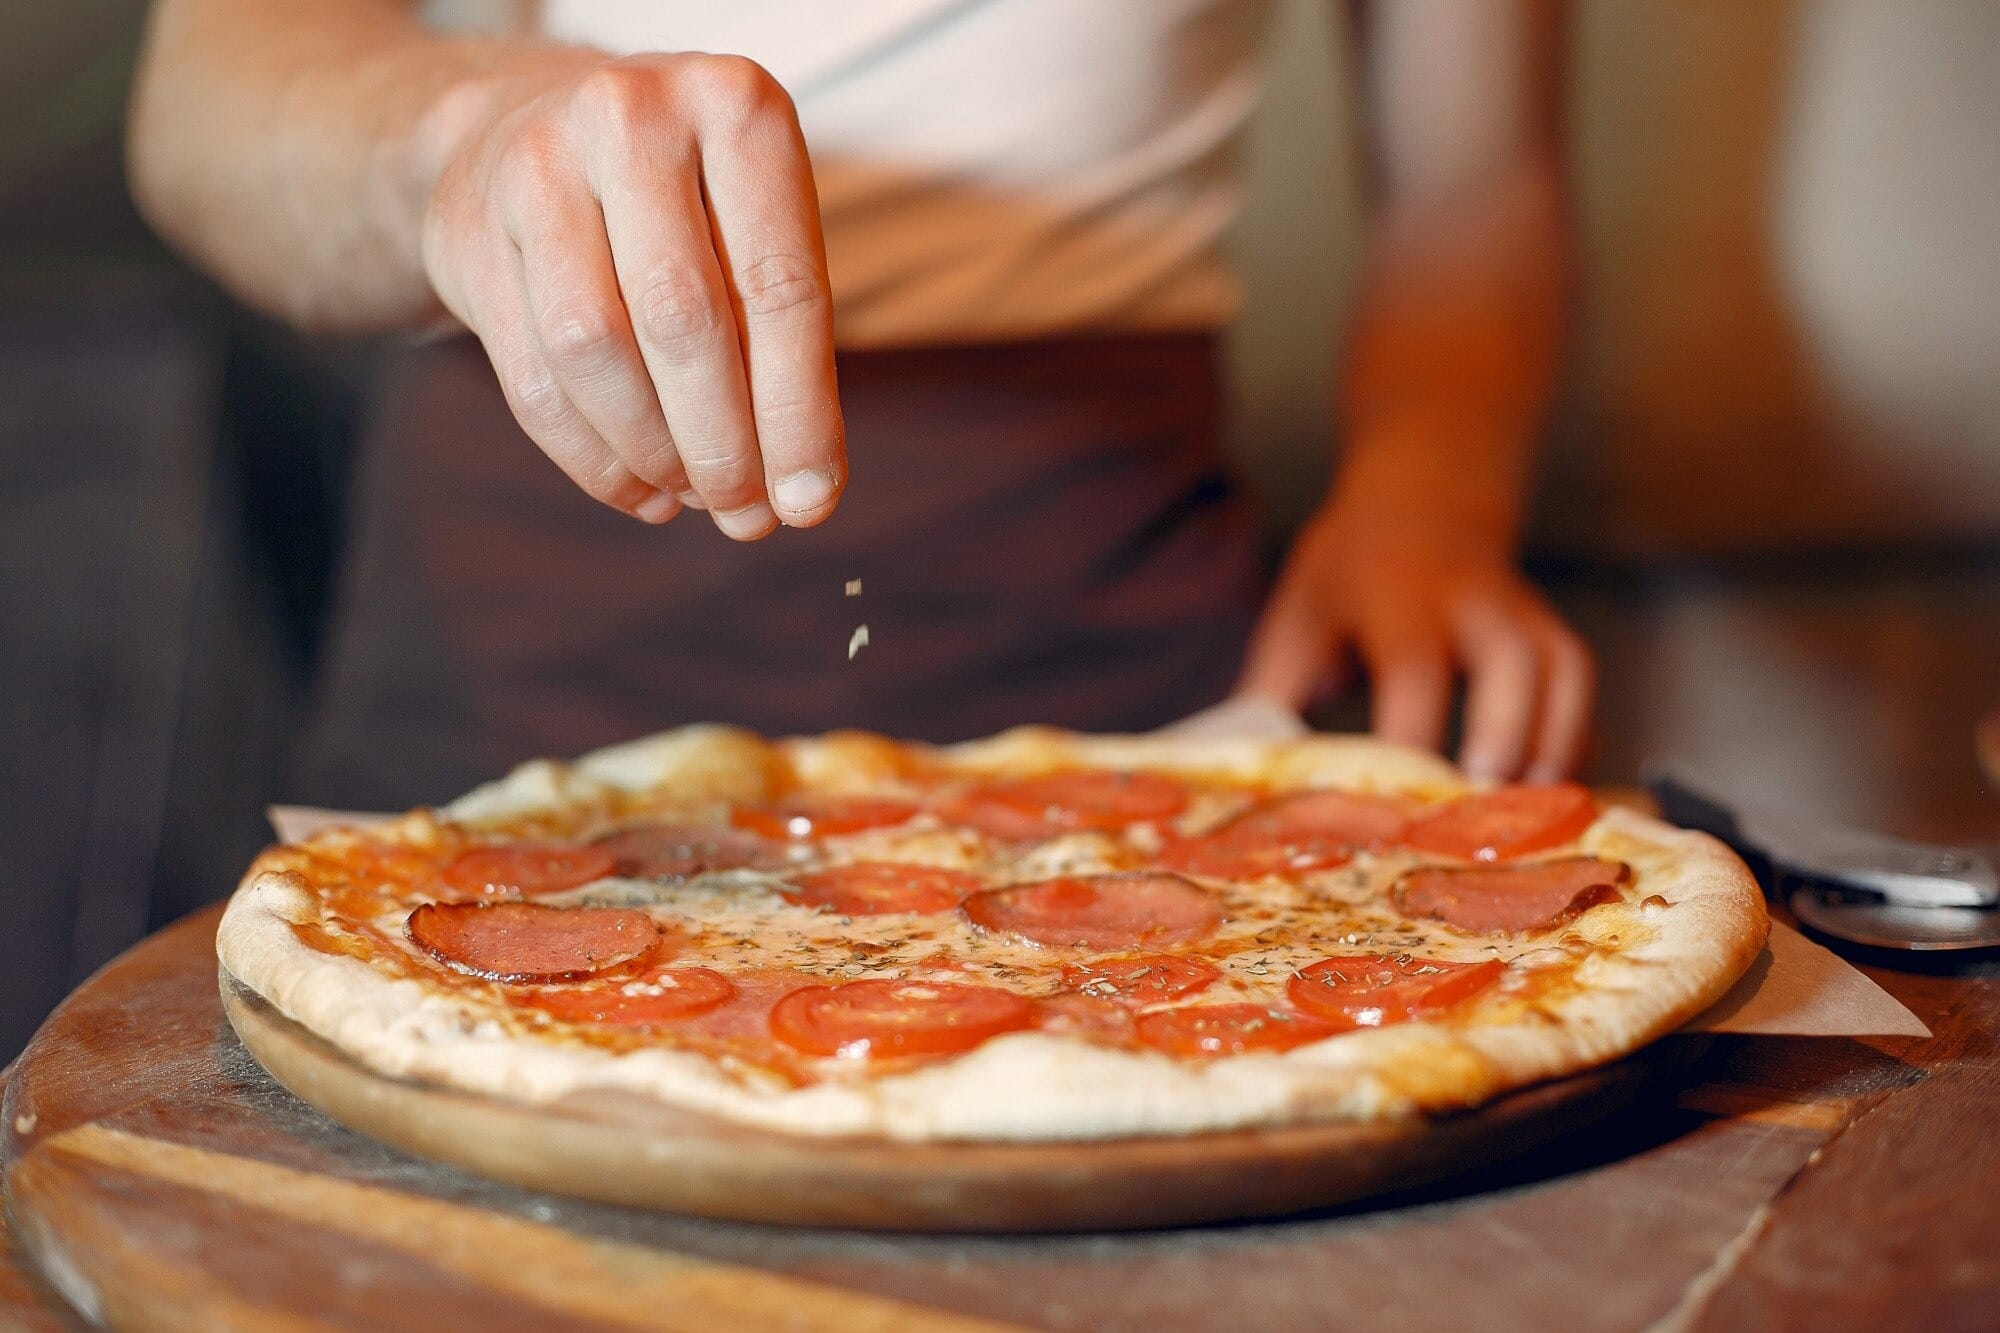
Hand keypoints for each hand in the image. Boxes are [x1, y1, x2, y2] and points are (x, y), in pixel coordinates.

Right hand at [421, 53, 843, 536]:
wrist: (527, 127)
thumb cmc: (684, 199)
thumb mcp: (755, 226)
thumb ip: (786, 344)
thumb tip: (801, 495)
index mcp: (733, 106)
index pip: (778, 285)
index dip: (798, 412)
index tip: (811, 501)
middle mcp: (630, 117)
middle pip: (682, 320)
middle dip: (723, 444)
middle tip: (748, 515)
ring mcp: (534, 166)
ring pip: (594, 351)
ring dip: (653, 453)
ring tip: (695, 499)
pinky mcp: (465, 230)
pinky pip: (532, 379)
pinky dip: (593, 459)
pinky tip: (640, 491)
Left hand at [1237, 490, 1592, 780]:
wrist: (1424, 496)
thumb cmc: (1348, 571)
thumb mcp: (1299, 615)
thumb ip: (1274, 693)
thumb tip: (1244, 778)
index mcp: (1397, 595)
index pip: (1414, 670)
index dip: (1411, 739)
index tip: (1396, 806)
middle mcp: (1472, 601)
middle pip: (1515, 662)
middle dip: (1507, 736)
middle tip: (1484, 811)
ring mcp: (1522, 614)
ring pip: (1562, 673)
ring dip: (1553, 748)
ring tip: (1528, 823)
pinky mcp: (1552, 634)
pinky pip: (1579, 690)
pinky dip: (1573, 743)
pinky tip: (1547, 799)